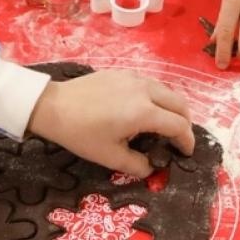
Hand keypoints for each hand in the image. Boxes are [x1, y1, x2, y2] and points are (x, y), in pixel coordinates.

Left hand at [26, 70, 194, 174]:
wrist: (52, 106)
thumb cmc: (81, 133)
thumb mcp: (110, 157)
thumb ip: (137, 165)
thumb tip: (151, 167)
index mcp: (144, 112)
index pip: (179, 126)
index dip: (187, 141)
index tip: (185, 153)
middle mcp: (145, 90)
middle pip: (180, 104)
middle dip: (185, 123)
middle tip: (177, 139)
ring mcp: (134, 78)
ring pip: (167, 91)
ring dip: (172, 108)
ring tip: (163, 125)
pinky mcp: (122, 72)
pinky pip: (150, 84)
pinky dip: (157, 98)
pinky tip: (144, 110)